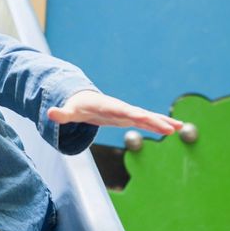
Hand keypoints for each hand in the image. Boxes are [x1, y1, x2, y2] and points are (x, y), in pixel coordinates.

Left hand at [46, 90, 182, 136]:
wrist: (83, 101)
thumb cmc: (76, 107)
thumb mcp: (68, 112)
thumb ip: (61, 114)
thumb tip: (49, 113)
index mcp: (108, 107)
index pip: (124, 111)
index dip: (135, 114)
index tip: (148, 119)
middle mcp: (121, 108)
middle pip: (140, 114)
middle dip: (155, 121)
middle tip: (173, 128)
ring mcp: (127, 113)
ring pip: (148, 117)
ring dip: (162, 122)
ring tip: (180, 127)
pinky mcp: (130, 117)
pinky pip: (147, 121)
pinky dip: (159, 124)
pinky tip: (174, 129)